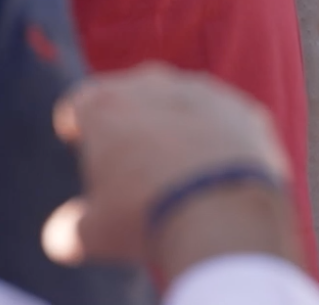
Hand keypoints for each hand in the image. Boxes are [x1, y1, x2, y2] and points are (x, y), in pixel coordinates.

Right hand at [45, 63, 295, 278]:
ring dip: (177, 125)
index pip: (79, 103)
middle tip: (129, 157)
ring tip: (176, 168)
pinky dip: (219, 139)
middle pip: (132, 94)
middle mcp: (157, 85)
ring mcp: (208, 93)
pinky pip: (225, 121)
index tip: (83, 148)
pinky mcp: (249, 111)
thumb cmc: (147, 217)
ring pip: (182, 103)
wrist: (228, 214)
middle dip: (128, 119)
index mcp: (106, 105)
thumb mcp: (91, 233)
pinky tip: (216, 172)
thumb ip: (72, 225)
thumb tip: (69, 228)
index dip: (78, 127)